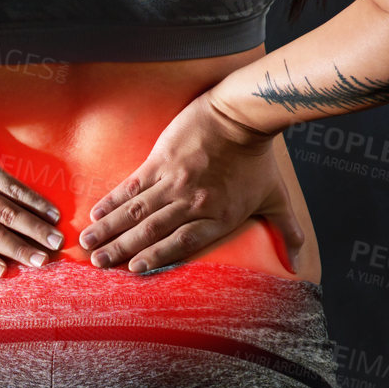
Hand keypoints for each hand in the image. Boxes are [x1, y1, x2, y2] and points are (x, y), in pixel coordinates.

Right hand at [79, 90, 303, 273]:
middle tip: (97, 264)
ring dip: (110, 229)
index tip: (133, 271)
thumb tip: (301, 262)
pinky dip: (113, 200)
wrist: (240, 117)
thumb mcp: (276, 197)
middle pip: (151, 232)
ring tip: (88, 243)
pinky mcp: (159, 161)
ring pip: (136, 212)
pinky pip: (132, 186)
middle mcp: (192, 204)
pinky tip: (97, 211)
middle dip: (121, 250)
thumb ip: (287, 230)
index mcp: (217, 217)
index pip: (181, 244)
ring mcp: (173, 182)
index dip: (155, 258)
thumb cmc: (259, 158)